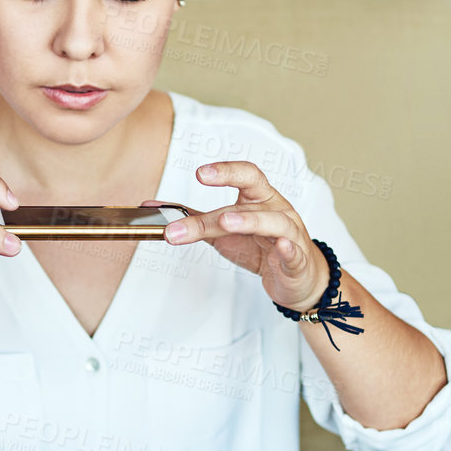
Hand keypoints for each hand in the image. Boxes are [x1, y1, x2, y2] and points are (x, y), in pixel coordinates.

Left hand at [157, 161, 328, 312]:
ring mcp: (290, 234)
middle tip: (202, 185)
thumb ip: (194, 219)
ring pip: (273, 222)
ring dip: (250, 221)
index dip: (225, 171)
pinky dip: (288, 249)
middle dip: (226, 195)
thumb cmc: (260, 248)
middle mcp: (276, 210)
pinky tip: (281, 247)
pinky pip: (293, 252)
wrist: (295, 279)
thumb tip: (154, 209)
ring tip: (227, 222)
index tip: (199, 173)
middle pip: (251, 200)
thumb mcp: (224, 232)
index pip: (246, 175)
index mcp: (260, 198)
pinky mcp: (297, 260)